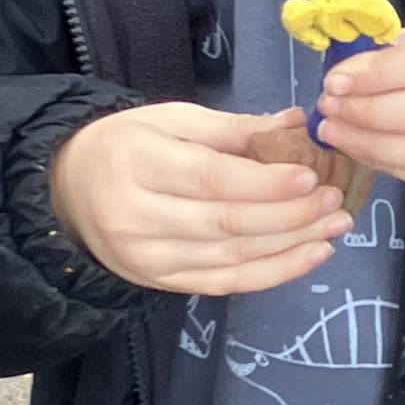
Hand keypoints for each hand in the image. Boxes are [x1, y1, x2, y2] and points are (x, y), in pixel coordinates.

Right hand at [49, 104, 351, 294]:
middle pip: (226, 223)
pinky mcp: (161, 284)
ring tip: (333, 229)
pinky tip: (309, 256)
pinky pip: (225, 284)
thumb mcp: (171, 120)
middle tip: (335, 203)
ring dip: (290, 246)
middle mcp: (138, 218)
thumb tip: (298, 123)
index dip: (264, 183)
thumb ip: (234, 128)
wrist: (70, 192)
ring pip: (231, 259)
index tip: (311, 178)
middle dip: (289, 216)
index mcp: (137, 164)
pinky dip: (273, 273)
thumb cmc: (127, 146)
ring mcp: (148, 259)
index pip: (210, 179)